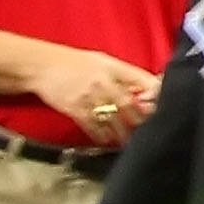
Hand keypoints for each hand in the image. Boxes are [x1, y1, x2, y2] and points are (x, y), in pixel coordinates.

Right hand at [27, 49, 158, 147]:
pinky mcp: (75, 108)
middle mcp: (103, 81)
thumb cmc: (74, 63)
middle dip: (141, 119)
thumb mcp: (101, 61)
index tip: (162, 106)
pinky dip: (102, 135)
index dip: (154, 94)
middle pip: (129, 103)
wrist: (42, 66)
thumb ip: (122, 75)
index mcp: (112, 67)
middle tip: (149, 130)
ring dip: (123, 132)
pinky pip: (93, 126)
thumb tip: (144, 91)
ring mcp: (89, 96)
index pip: (141, 79)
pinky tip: (107, 140)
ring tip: (130, 141)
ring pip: (113, 118)